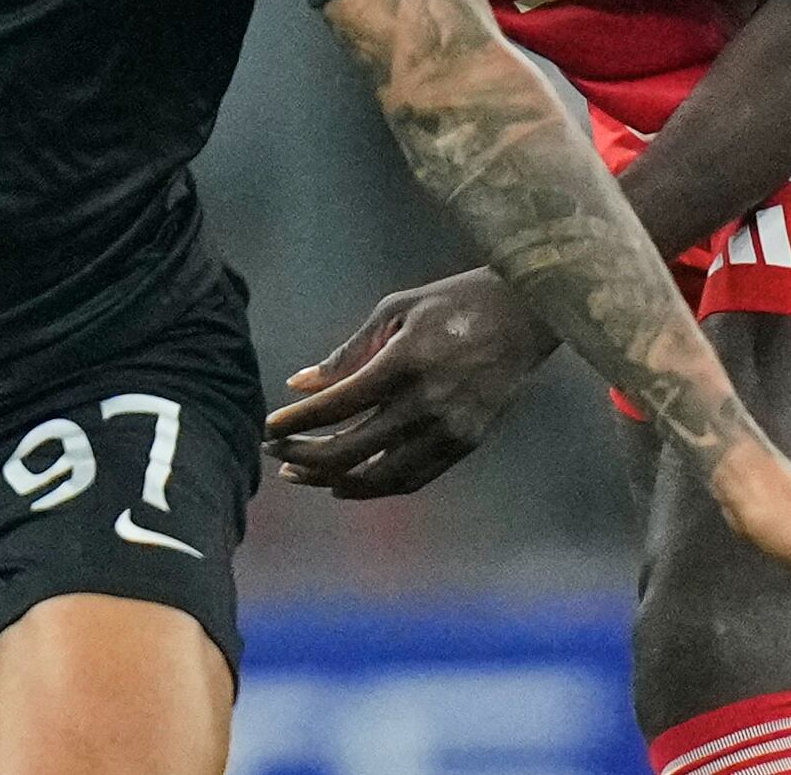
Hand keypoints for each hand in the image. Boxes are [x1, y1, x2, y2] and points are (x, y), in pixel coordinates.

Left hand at [264, 267, 559, 497]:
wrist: (524, 317)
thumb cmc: (452, 303)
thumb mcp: (394, 311)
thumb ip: (347, 353)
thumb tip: (299, 383)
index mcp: (404, 363)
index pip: (337, 405)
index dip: (296, 422)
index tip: (266, 428)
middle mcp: (427, 404)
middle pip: (351, 448)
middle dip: (304, 456)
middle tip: (274, 454)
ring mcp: (450, 430)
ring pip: (381, 476)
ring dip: (334, 481)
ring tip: (301, 474)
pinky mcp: (467, 445)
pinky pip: (414, 478)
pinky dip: (376, 487)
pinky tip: (345, 484)